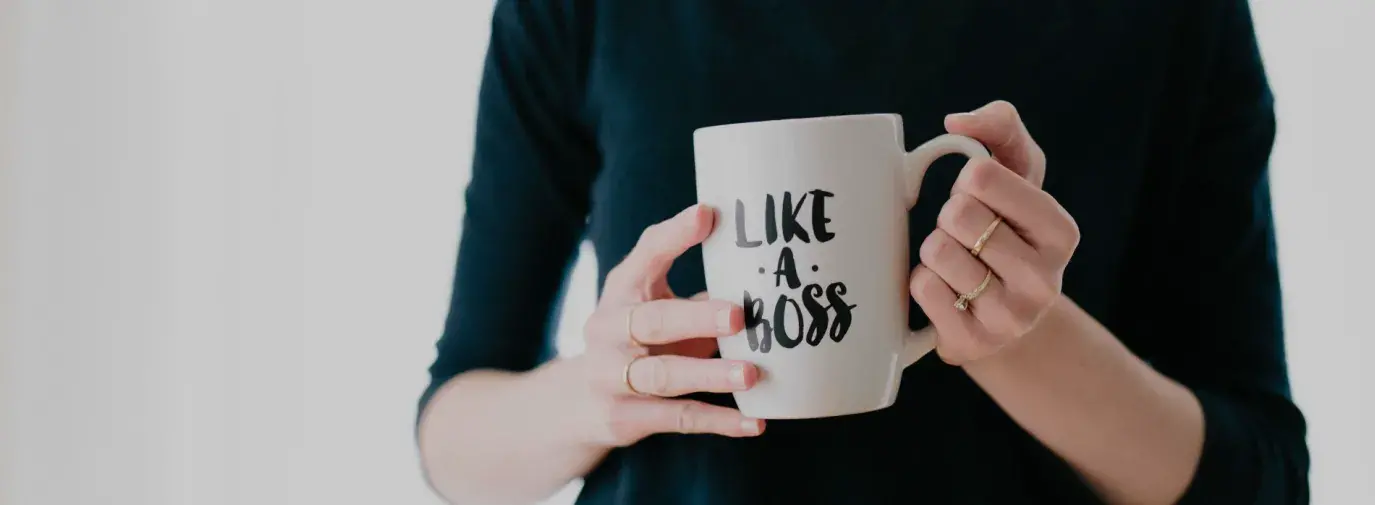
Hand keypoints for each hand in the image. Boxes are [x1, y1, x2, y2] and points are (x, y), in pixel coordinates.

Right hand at [574, 203, 764, 446]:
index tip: (708, 214)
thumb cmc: (637, 341)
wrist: (578, 402)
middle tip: (737, 315)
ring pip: (664, 376)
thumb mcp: (653, 305)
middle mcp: (609, 330)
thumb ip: (699, 292)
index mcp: (622, 291)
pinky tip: (754, 422)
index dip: (674, 235)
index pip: (646, 256)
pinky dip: (718, 421)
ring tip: (751, 374)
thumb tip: (765, 276)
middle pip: (652, 322)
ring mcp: (611, 376)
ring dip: (709, 374)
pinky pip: (677, 418)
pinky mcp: (625, 417)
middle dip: (695, 318)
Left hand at [910, 100, 1079, 364]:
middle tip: (966, 235)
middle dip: (949, 217)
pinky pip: (922, 288)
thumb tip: (956, 122)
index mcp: (1061, 231)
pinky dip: (922, 281)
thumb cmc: (1006, 229)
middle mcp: (1044, 279)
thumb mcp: (1017, 174)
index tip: (981, 198)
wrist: (1005, 318)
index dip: (968, 181)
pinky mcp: (972, 344)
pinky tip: (947, 291)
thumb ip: (1000, 127)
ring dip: (934, 250)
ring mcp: (1010, 318)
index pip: (983, 177)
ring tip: (957, 263)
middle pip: (957, 214)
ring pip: (936, 252)